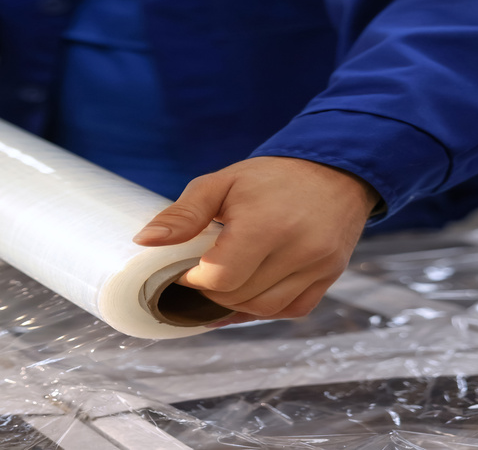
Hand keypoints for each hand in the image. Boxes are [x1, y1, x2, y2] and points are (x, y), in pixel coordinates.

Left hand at [134, 157, 379, 325]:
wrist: (333, 169)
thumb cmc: (269, 177)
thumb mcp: (220, 183)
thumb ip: (182, 215)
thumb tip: (144, 241)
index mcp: (266, 225)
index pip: (220, 278)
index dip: (193, 280)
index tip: (185, 268)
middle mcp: (299, 250)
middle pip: (238, 297)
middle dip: (211, 291)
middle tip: (202, 272)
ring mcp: (319, 266)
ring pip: (264, 309)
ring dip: (236, 303)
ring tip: (224, 280)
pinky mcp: (330, 276)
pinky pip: (292, 310)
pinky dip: (266, 307)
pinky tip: (250, 290)